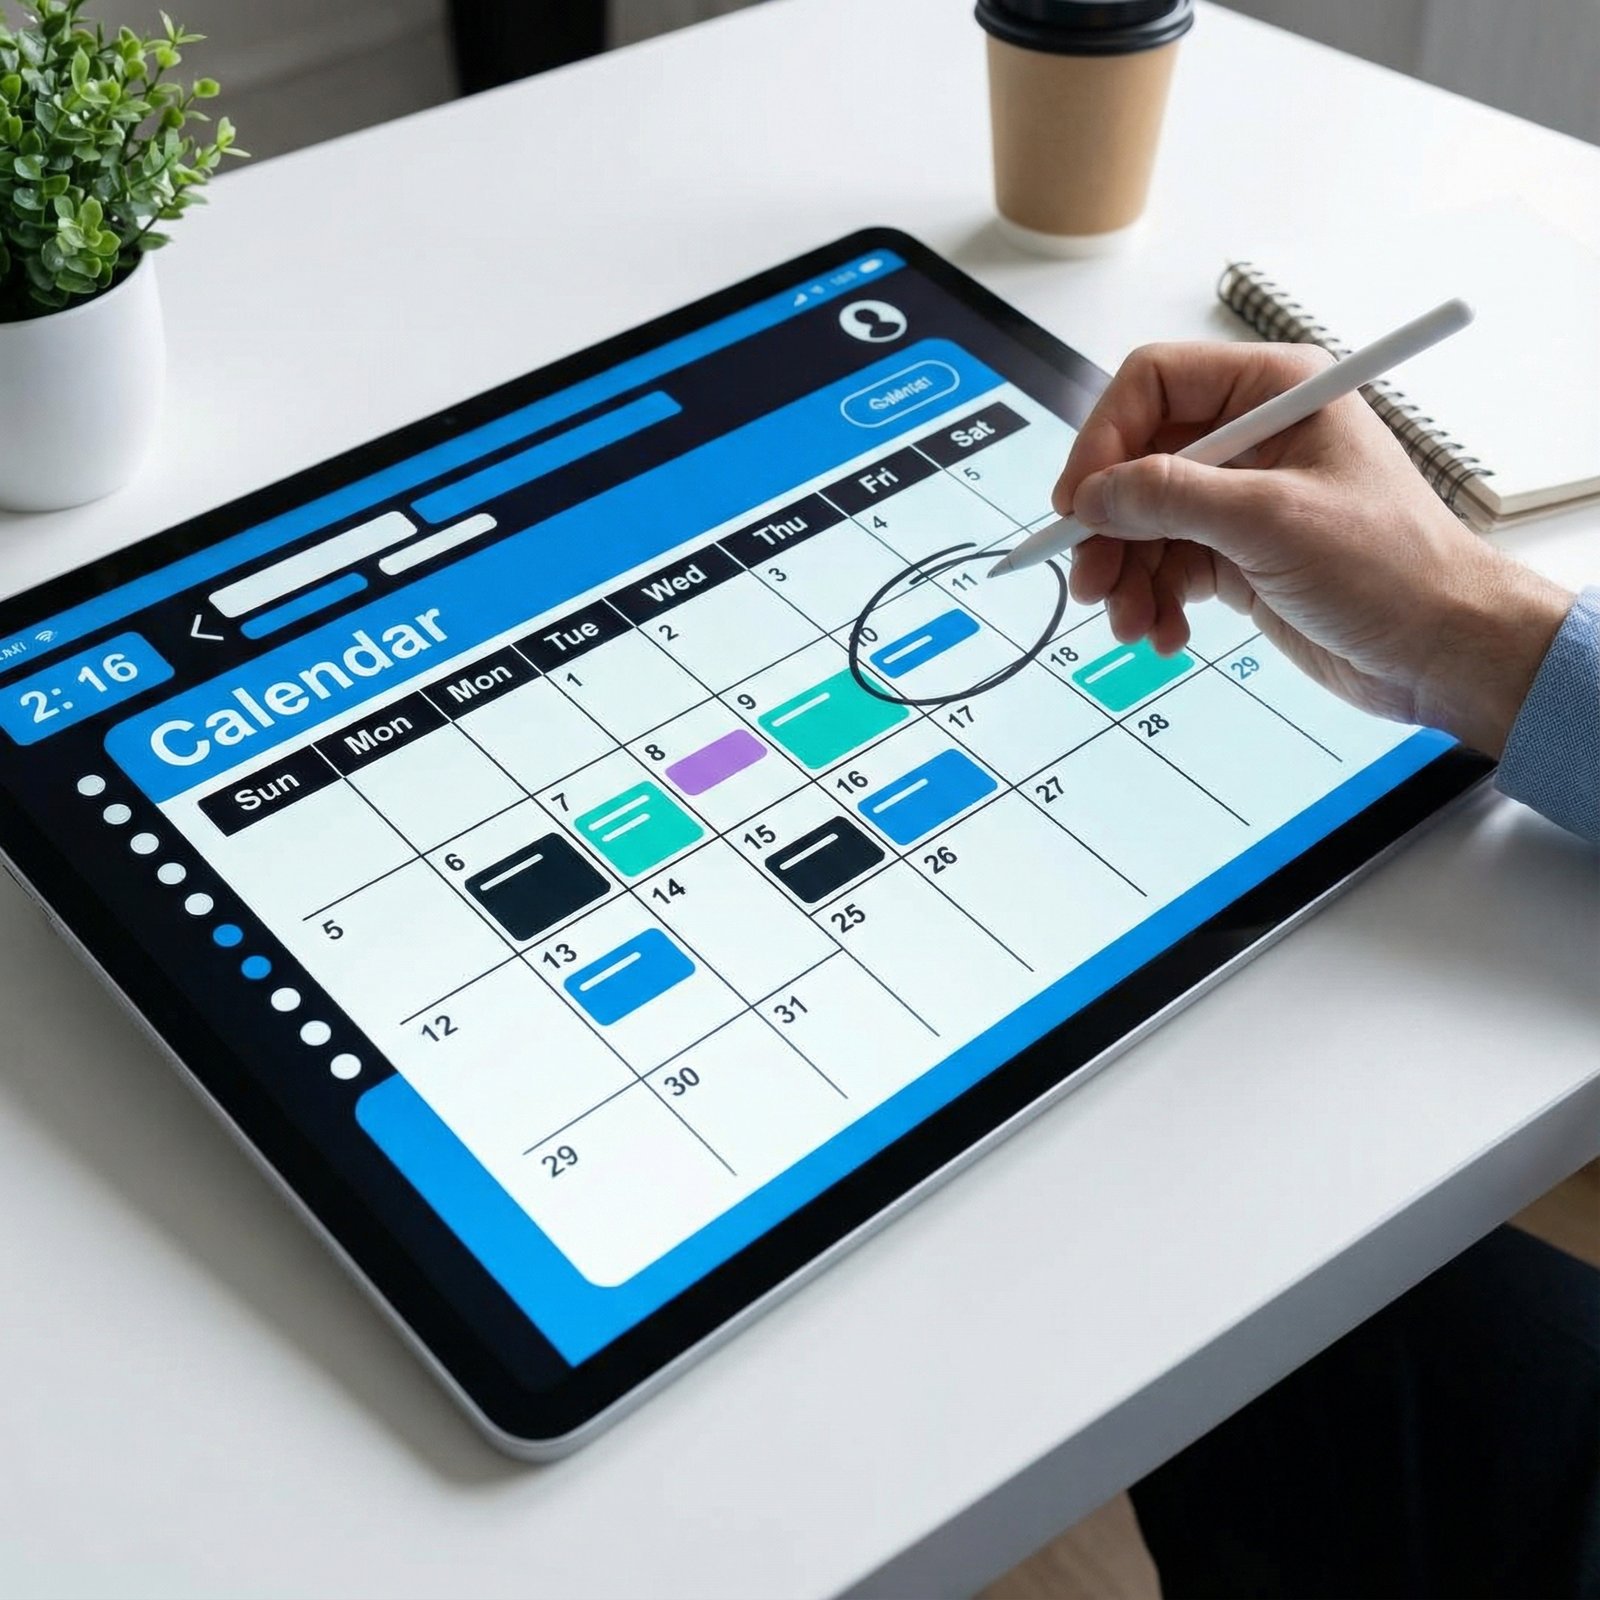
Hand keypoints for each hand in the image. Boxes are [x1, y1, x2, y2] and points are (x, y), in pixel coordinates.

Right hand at [1054, 341, 1572, 755]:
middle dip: (1109, 526)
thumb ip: (1173, 498)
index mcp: (1274, 390)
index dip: (1105, 438)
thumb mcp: (1272, 521)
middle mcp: (1253, 435)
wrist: (1440, 650)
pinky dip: (1153, 601)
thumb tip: (1095, 494)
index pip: (1155, 384)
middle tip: (1090, 580)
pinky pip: (1165, 567)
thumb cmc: (1394, 567)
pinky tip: (1165, 633)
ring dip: (1125, 576)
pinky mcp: (1237, 554)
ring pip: (1143, 522)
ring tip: (1130, 623)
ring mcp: (1242, 498)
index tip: (1079, 502)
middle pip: (1137, 460)